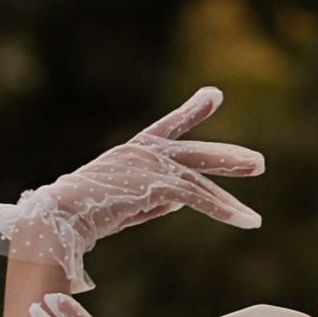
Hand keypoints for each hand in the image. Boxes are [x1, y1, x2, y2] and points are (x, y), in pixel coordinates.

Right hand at [0, 87, 263, 291]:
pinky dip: (222, 210)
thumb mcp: (122, 206)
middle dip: (227, 158)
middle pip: (192, 152)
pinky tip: (246, 221)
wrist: (58, 218)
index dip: (191, 111)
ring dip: (228, 199)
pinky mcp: (155, 182)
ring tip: (254, 218)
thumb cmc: (78, 217)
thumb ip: (152, 201)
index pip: (166, 128)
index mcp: (131, 154)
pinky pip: (196, 196)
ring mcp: (149, 164)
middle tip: (258, 163)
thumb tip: (180, 203)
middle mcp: (142, 153)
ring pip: (198, 177)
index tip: (214, 95)